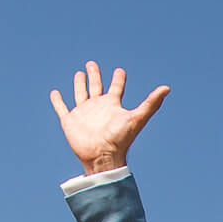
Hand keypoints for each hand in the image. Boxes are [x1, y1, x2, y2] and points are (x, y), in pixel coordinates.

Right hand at [49, 59, 169, 174]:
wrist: (103, 158)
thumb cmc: (120, 139)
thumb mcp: (137, 118)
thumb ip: (151, 103)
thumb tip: (167, 88)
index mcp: (112, 105)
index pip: (116, 87)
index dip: (118, 78)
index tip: (120, 71)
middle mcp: (98, 107)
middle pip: (96, 86)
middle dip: (94, 75)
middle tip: (92, 64)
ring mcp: (83, 114)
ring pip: (80, 94)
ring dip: (79, 84)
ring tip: (79, 74)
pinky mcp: (70, 122)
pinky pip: (62, 108)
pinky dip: (57, 101)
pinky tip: (55, 93)